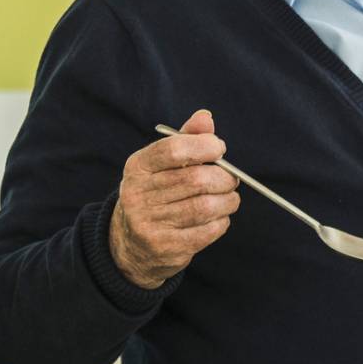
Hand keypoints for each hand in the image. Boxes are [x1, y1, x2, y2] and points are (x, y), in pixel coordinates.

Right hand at [108, 108, 240, 289]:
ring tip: (229, 198)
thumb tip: (206, 117)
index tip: (219, 149)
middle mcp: (138, 194)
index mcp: (138, 167)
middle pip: (197, 179)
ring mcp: (149, 222)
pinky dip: (222, 221)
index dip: (204, 146)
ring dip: (227, 201)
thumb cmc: (157, 194)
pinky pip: (208, 231)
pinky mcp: (165, 246)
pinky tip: (218, 217)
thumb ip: (185, 139)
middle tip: (230, 179)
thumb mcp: (162, 164)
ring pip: (206, 206)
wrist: (131, 243)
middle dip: (224, 178)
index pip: (174, 149)